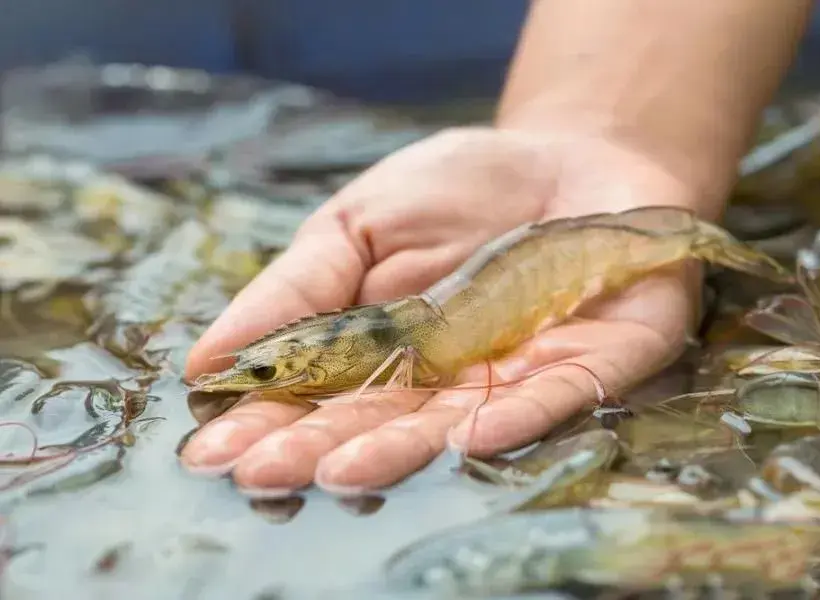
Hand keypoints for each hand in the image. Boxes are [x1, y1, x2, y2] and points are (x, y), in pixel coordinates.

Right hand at [179, 126, 703, 493]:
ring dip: (400, 450)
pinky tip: (469, 438)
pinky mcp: (590, 363)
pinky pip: (554, 397)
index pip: (317, 398)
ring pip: (454, 424)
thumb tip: (209, 357)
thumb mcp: (360, 223)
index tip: (213, 450)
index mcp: (383, 353)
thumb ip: (298, 288)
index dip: (268, 423)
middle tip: (263, 475)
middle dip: (320, 450)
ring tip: (342, 471)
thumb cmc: (458, 190)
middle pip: (377, 422)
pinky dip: (515, 417)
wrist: (569, 157)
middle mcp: (443, 380)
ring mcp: (515, 377)